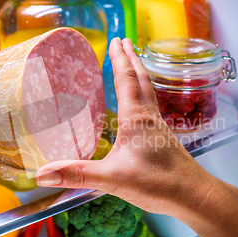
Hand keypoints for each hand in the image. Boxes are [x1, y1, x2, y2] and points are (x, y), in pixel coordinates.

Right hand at [35, 38, 223, 221]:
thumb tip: (43, 173)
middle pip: (140, 79)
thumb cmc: (159, 184)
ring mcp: (159, 126)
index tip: (115, 40)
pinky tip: (141, 104)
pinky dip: (144, 93)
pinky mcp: (164, 137)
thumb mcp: (113, 179)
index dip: (119, 59)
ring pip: (149, 91)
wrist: (194, 195)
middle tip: (125, 40)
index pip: (126, 80)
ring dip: (139, 72)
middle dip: (131, 58)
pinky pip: (152, 106)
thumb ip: (78, 174)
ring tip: (134, 61)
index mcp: (136, 119)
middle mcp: (149, 117)